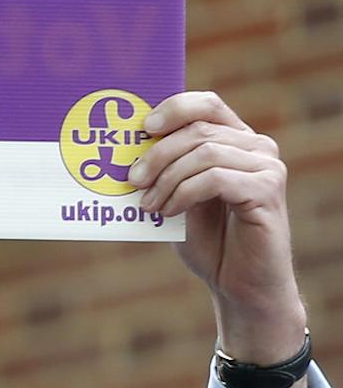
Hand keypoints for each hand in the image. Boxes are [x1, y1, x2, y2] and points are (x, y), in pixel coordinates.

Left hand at [134, 92, 308, 387]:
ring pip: (204, 153)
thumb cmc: (206, 239)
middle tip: (130, 180)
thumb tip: (118, 149)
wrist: (238, 284)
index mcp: (235, 140)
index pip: (206, 104)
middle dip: (156, 154)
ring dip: (167, 179)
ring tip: (148, 205)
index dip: (174, 108)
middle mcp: (256, 148)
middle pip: (197, 131)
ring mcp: (267, 167)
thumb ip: (163, 171)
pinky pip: (216, 178)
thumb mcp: (176, 198)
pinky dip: (184, 193)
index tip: (143, 127)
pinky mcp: (268, 190)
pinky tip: (169, 212)